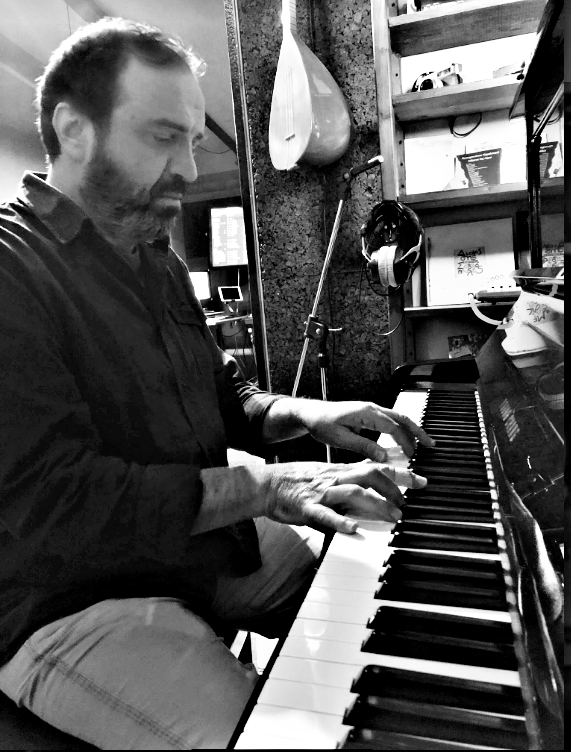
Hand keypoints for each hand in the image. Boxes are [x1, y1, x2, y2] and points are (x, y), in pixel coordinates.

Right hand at [263, 460, 426, 533]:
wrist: (267, 484)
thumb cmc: (298, 482)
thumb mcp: (328, 475)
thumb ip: (351, 479)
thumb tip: (377, 482)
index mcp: (341, 471)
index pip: (376, 466)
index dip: (400, 473)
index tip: (422, 479)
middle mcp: (335, 478)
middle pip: (370, 475)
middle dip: (394, 488)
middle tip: (409, 502)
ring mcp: (322, 492)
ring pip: (353, 493)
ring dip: (377, 504)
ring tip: (393, 517)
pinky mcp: (306, 507)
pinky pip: (324, 514)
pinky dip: (339, 521)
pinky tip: (352, 528)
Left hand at [296, 400, 434, 460]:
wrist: (311, 413)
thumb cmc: (322, 424)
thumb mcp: (340, 439)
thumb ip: (363, 446)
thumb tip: (383, 456)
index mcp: (366, 413)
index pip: (392, 427)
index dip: (404, 442)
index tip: (412, 455)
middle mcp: (371, 409)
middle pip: (402, 418)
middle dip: (418, 431)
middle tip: (431, 445)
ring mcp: (371, 410)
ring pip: (398, 418)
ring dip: (412, 430)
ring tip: (424, 443)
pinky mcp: (369, 414)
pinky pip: (391, 420)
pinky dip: (402, 429)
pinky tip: (406, 439)